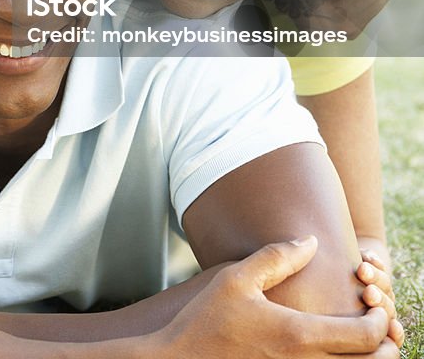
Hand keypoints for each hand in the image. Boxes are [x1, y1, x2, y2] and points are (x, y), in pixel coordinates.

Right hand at [154, 236, 399, 358]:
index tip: (371, 303)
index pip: (365, 336)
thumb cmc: (207, 320)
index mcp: (298, 336)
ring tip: (356, 339)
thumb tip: (311, 242)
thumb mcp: (237, 278)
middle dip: (384, 344)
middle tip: (375, 323)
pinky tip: (329, 351)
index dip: (379, 319)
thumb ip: (277, 257)